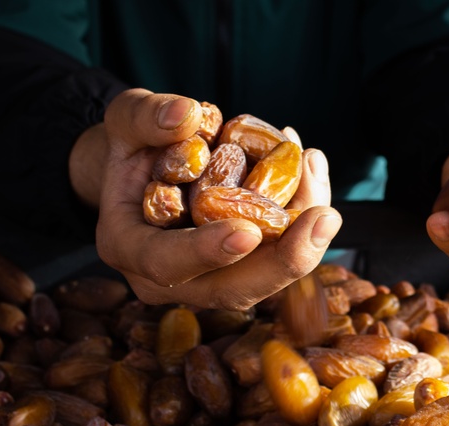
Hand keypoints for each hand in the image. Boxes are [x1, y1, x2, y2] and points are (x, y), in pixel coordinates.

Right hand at [70, 88, 341, 309]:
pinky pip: (279, 254)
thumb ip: (146, 116)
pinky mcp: (244, 267)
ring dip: (304, 233)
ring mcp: (211, 277)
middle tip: (323, 217)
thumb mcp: (125, 119)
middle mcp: (171, 277)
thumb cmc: (133, 146)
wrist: (143, 167)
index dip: (206, 252)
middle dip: (284, 260)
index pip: (164, 262)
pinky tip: (311, 168)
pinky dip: (301, 214)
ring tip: (315, 170)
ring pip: (266, 275)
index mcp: (129, 247)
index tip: (247, 232)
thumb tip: (187, 114)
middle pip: (232, 289)